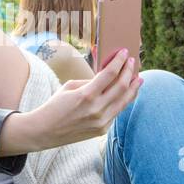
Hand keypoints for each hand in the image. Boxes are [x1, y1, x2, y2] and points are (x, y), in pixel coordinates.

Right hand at [6, 48, 140, 152]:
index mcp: (86, 95)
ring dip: (133, 88)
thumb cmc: (55, 105)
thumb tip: (108, 75)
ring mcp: (101, 122)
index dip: (120, 61)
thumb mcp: (70, 87)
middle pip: (122, 87)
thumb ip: (91, 81)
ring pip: (124, 101)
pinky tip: (126, 94)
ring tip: (138, 79)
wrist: (45, 131)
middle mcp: (97, 109)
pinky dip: (122, 101)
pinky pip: (116, 112)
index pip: (110, 74)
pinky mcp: (102, 130)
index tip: (125, 53)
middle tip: (132, 62)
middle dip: (129, 72)